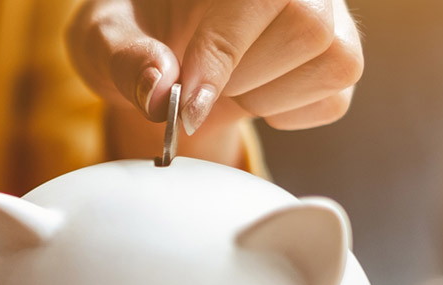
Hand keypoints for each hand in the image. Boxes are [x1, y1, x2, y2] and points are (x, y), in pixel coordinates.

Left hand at [66, 0, 363, 134]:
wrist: (159, 60)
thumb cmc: (132, 35)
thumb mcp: (103, 40)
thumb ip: (125, 58)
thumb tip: (158, 88)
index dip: (221, 55)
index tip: (186, 105)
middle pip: (307, 27)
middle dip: (242, 76)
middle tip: (197, 83)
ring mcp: (328, 13)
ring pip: (333, 61)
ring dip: (265, 95)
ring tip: (226, 82)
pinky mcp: (339, 55)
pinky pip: (335, 98)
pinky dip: (287, 114)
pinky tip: (252, 92)